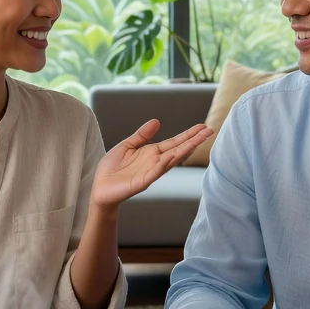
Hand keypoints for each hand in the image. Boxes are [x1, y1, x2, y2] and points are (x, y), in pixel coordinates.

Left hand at [91, 119, 212, 208]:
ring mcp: (150, 172)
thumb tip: (157, 121)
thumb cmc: (112, 168)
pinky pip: (154, 173)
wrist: (100, 187)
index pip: (174, 142)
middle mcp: (155, 162)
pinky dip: (163, 165)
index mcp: (153, 152)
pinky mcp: (141, 182)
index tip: (202, 127)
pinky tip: (171, 156)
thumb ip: (142, 135)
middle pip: (178, 149)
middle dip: (193, 140)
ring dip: (184, 151)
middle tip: (209, 131)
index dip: (188, 134)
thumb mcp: (127, 145)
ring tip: (197, 141)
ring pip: (171, 160)